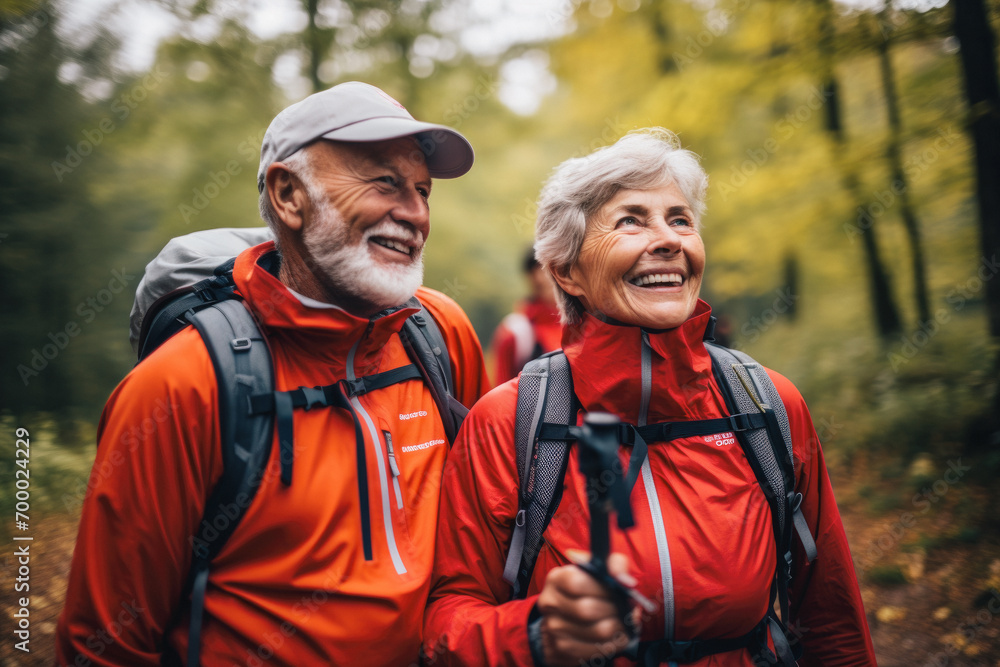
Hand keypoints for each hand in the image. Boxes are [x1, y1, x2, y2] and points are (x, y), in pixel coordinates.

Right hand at [536, 551, 635, 666]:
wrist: (564, 618)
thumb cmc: (587, 590)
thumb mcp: (598, 570)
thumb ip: (614, 565)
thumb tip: (626, 581)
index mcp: (557, 578)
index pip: (578, 583)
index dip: (603, 589)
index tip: (619, 592)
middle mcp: (550, 602)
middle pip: (587, 610)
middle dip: (615, 611)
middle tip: (627, 610)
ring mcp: (554, 628)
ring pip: (597, 632)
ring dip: (619, 629)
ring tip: (626, 623)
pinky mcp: (562, 649)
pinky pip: (596, 650)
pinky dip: (614, 644)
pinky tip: (617, 636)